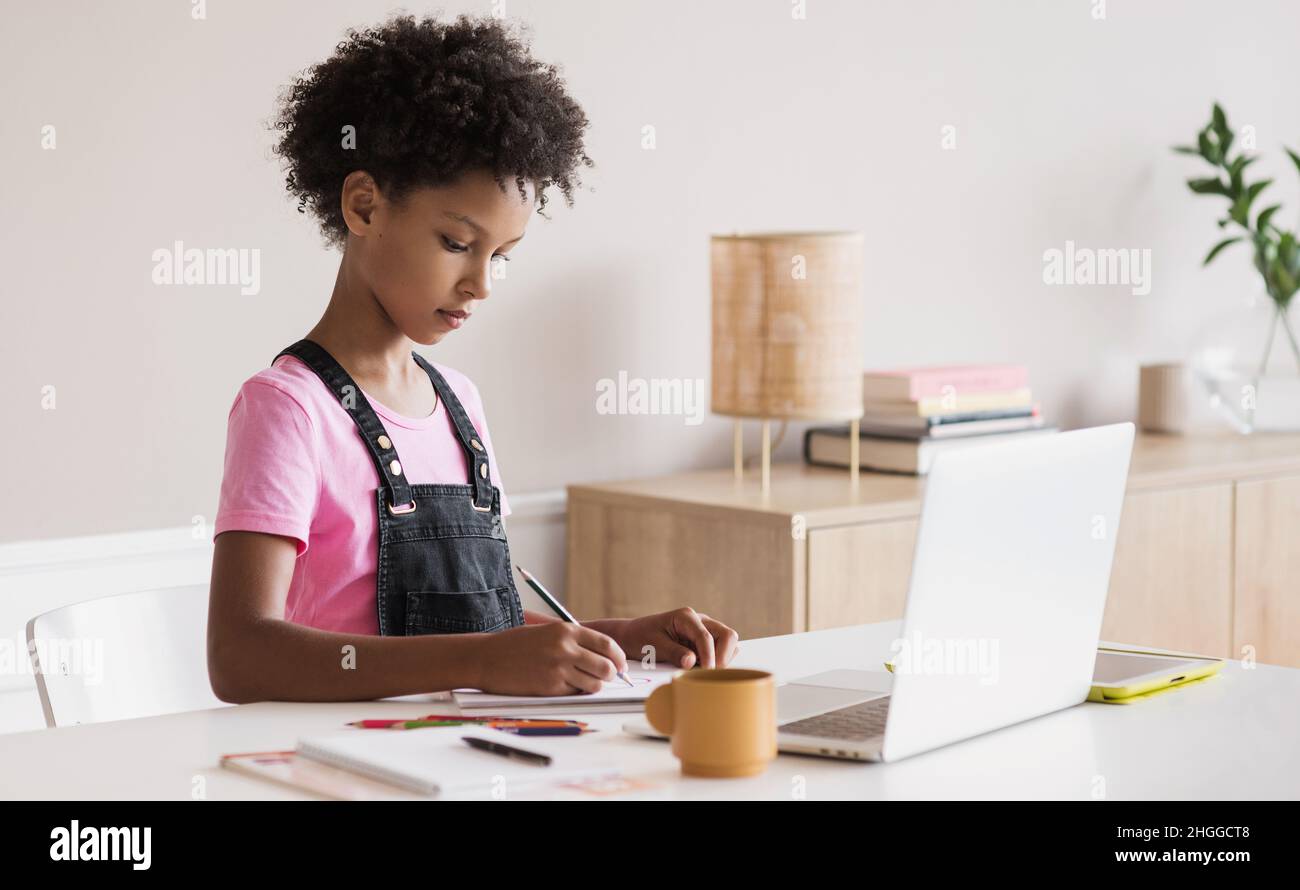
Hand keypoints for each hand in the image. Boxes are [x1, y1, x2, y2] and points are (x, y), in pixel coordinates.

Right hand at [472, 622, 628, 695]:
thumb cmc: (514, 644)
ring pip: (594, 684)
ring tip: (585, 683)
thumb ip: (572, 639)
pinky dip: (575, 692)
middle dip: (610, 674)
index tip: (620, 664)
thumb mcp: (546, 631)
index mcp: (566, 631)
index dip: (618, 657)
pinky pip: (575, 693)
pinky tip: (565, 686)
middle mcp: (566, 648)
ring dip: (594, 686)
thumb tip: (599, 653)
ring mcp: (558, 669)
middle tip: (607, 677)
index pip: (606, 645)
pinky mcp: (550, 688)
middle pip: (606, 666)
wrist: (487, 658)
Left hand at [605, 607, 739, 668]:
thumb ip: (674, 653)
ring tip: (704, 670)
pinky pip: (721, 649)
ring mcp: (704, 630)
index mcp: (686, 617)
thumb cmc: (641, 637)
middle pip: (727, 635)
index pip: (706, 636)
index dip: (709, 656)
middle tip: (711, 674)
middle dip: (723, 656)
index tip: (707, 672)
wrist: (632, 636)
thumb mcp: (654, 645)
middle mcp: (699, 620)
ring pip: (728, 642)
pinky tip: (702, 668)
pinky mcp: (705, 641)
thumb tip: (692, 662)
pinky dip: (718, 660)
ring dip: (722, 658)